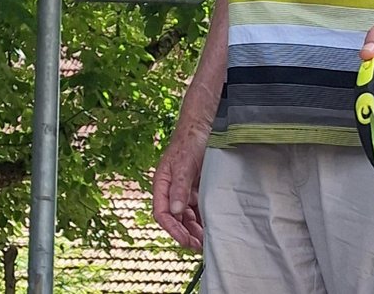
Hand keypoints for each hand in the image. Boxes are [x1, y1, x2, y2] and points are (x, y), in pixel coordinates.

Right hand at [152, 129, 205, 251]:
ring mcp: (185, 189)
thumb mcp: (184, 164)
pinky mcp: (197, 188)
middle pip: (175, 218)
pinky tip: (211, 226)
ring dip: (195, 229)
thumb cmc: (189, 142)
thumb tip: (176, 210)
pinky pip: (199, 208)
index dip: (172, 229)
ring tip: (206, 240)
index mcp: (162, 185)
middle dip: (185, 233)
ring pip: (188, 215)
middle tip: (198, 246)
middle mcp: (172, 190)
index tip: (184, 240)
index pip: (162, 213)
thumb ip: (179, 187)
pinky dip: (203, 218)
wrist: (203, 126)